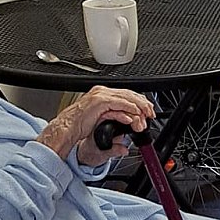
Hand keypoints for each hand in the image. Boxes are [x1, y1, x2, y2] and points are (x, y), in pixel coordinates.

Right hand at [38, 87, 154, 166]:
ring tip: (145, 115)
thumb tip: (131, 117)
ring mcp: (100, 95)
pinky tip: (134, 115)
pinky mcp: (99, 102)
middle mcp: (102, 91)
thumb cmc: (82, 124)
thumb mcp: (105, 117)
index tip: (150, 110)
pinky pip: (118, 104)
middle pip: (129, 94)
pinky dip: (128, 109)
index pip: (128, 93)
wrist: (68, 127)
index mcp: (104, 93)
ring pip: (126, 97)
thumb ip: (118, 114)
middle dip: (143, 103)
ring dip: (138, 107)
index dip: (141, 101)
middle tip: (151, 113)